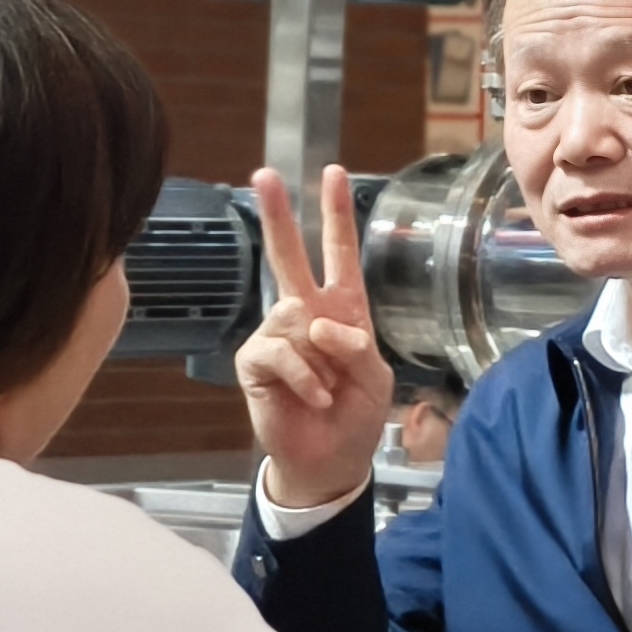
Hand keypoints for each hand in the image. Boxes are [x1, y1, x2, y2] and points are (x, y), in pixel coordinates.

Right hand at [236, 165, 388, 511]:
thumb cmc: (356, 415)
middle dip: (278, 215)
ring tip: (329, 390)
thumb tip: (316, 323)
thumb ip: (355, 346)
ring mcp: (278, 335)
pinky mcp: (256, 362)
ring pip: (294, 316)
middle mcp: (306, 314)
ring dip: (321, 359)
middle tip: (264, 174)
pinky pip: (280, 351)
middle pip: (289, 256)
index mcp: (342, 309)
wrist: (330, 459)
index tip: (333, 172)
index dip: (337, 215)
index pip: (340, 253)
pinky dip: (305, 377)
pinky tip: (316, 397)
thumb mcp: (375, 377)